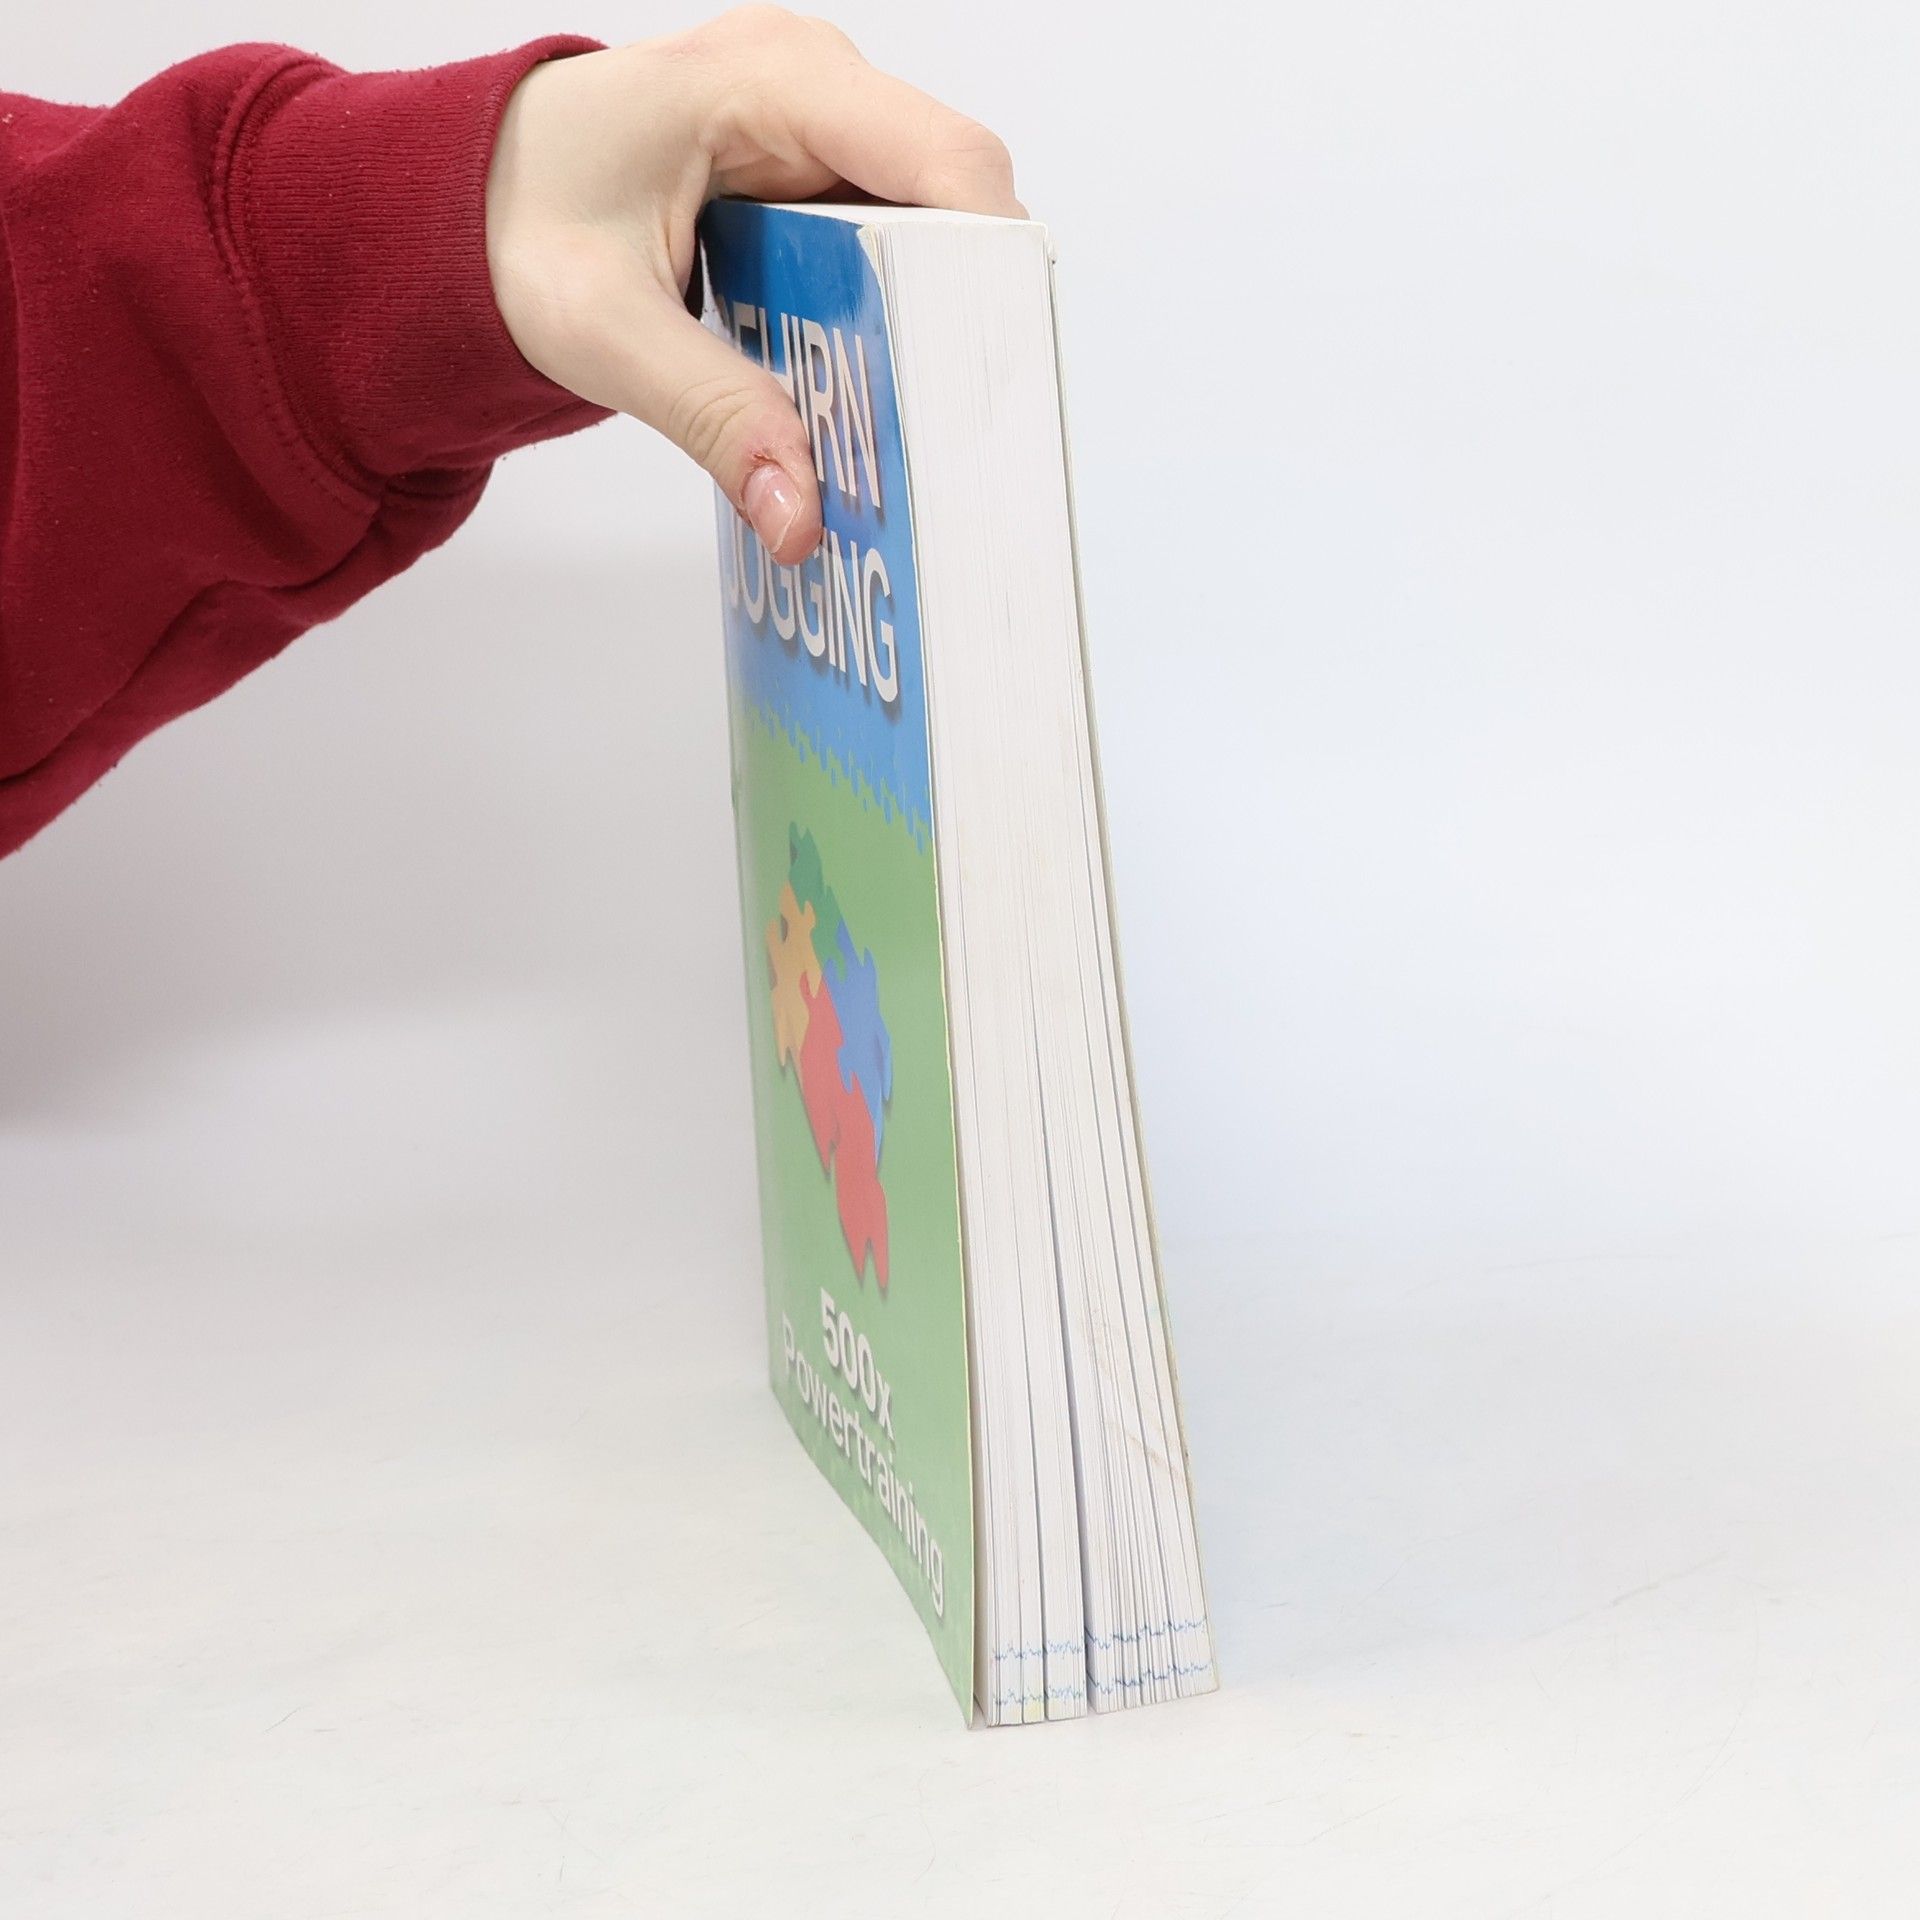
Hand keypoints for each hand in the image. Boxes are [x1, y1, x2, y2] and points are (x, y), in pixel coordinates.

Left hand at [485, 8, 1022, 562]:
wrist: (464, 203)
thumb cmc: (513, 224)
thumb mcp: (605, 332)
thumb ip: (712, 417)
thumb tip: (801, 516)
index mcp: (769, 79)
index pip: (942, 156)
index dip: (987, 264)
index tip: (996, 373)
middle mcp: (814, 86)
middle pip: (952, 200)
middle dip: (961, 314)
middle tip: (955, 427)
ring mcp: (820, 130)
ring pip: (929, 231)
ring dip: (927, 328)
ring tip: (916, 425)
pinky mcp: (813, 179)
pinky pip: (888, 250)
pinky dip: (888, 325)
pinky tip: (866, 394)